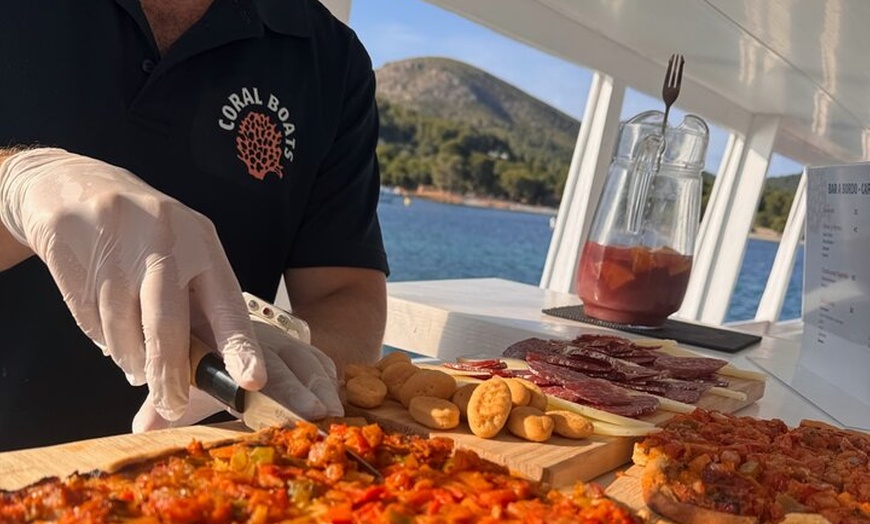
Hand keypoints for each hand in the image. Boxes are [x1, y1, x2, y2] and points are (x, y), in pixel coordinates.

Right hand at [0, 148, 265, 419]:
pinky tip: (107, 324)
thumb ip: (198, 304)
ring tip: (134, 360)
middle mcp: (165, 242)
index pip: (226, 305)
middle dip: (169, 374)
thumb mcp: (184, 252)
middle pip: (167, 326)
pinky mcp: (77, 255)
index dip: (239, 347)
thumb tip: (210, 370)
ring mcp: (118, 246)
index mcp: (202, 243)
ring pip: (123, 330)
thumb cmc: (147, 235)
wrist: (74, 186)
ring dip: (130, 357)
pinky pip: (91, 320)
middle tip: (172, 404)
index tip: (251, 381)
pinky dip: (101, 335)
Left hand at [132, 319, 343, 430]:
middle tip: (314, 412)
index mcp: (224, 347)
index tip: (253, 386)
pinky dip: (329, 379)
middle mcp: (257, 342)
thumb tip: (141, 429)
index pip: (235, 356)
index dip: (245, 369)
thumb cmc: (204, 356)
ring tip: (332, 411)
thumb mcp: (183, 373)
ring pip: (306, 361)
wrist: (227, 314)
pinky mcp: (303, 351)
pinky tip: (337, 399)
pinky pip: (320, 361)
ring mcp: (283, 344)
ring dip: (321, 386)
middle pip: (280, 364)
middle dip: (297, 389)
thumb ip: (162, 402)